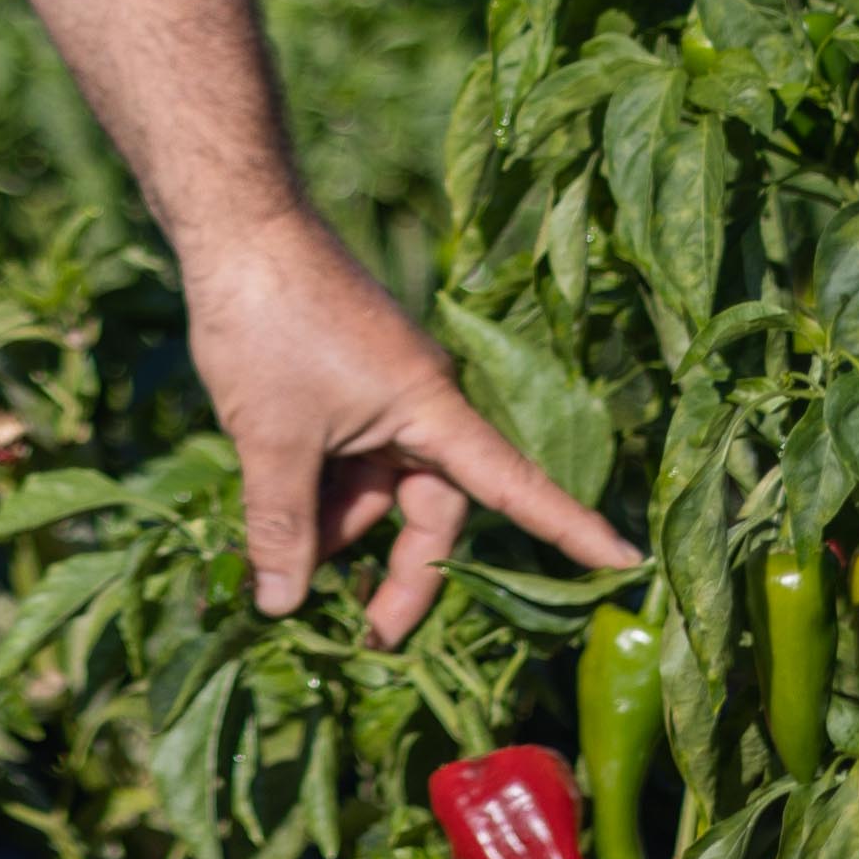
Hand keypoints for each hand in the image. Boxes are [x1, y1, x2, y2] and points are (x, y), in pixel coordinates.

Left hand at [183, 207, 633, 642]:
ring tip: (273, 555)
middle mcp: (419, 403)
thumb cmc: (267, 324)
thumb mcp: (271, 439)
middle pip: (431, 507)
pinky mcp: (344, 381)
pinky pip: (348, 457)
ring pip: (378, 486)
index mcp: (430, 410)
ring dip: (338, 526)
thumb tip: (283, 605)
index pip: (513, 485)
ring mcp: (379, 392)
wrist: (236, 224)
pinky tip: (268, 509)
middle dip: (397, 572)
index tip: (622, 562)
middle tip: (359, 633)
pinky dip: (318, 489)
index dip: (568, 527)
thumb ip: (283, 528)